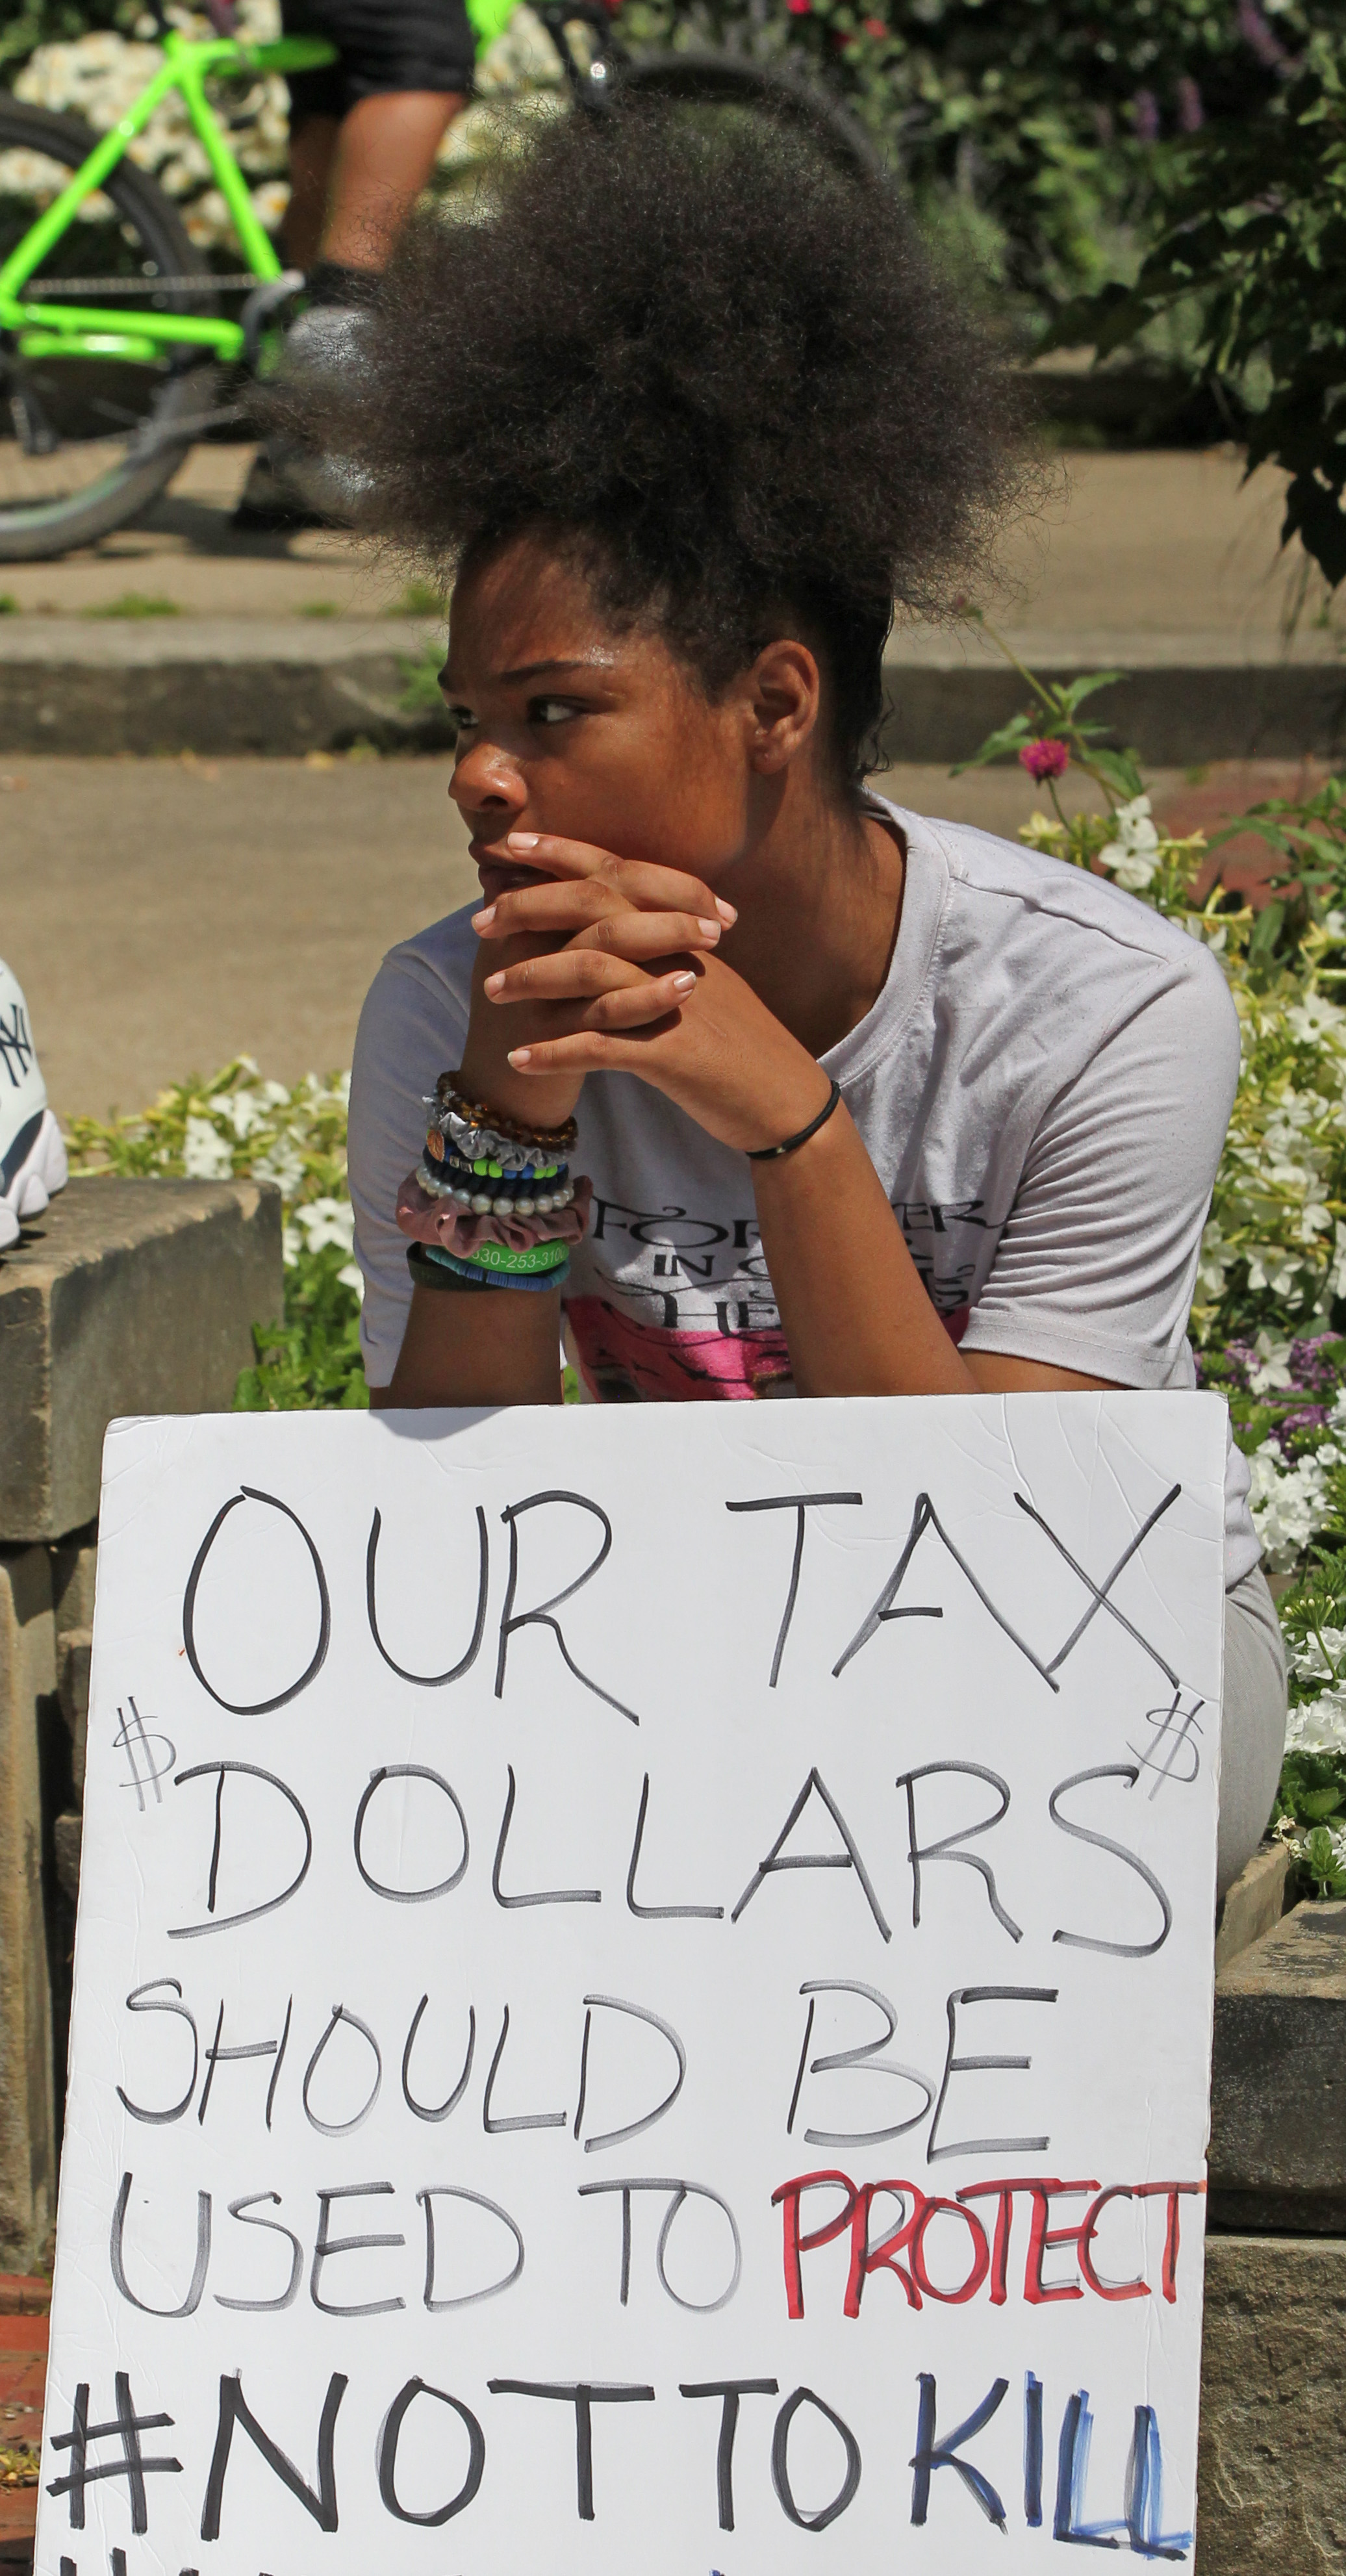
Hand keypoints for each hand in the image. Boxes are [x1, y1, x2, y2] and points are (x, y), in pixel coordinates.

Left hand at [473, 832, 830, 1152]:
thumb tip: (607, 937)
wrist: (787, 1099)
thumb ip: (660, 956)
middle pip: (595, 911)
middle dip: (530, 909)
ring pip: (592, 972)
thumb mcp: (703, 986)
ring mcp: (676, 1002)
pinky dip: (555, 1051)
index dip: (561, 856)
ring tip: (491, 993)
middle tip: (479, 922)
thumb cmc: (740, 1046)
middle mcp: (679, 954)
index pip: (617, 875)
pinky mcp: (674, 1053)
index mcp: (684, 932)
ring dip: (534, 978)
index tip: (509, 847)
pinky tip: (519, 1059)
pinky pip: (602, 1045)